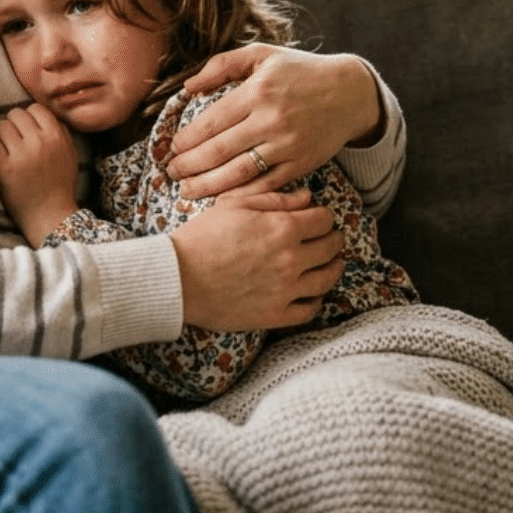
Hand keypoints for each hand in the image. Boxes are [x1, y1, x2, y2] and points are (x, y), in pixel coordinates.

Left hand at [0, 103, 82, 246]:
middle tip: (14, 140)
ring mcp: (21, 156)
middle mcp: (39, 143)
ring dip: (0, 136)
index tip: (26, 131)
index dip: (28, 118)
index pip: (34, 108)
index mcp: (56, 137)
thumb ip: (60, 131)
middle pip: (15, 114)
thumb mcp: (70, 154)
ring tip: (5, 149)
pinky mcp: (4, 170)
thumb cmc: (60, 185)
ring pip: (0, 126)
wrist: (51, 217)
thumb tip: (41, 112)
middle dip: (13, 125)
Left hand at [164, 45, 382, 199]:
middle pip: (219, 151)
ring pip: (239, 172)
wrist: (351, 92)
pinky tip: (223, 200)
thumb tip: (188, 87)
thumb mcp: (262, 54)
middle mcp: (271, 120)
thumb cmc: (300, 71)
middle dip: (189, 166)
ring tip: (187, 191)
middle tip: (171, 173)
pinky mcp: (302, 164)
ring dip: (208, 185)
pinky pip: (267, 185)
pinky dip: (243, 195)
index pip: (211, 122)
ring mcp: (287, 145)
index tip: (172, 148)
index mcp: (257, 92)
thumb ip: (222, 65)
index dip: (187, 140)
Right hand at [168, 187, 345, 330]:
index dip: (324, 217)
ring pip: (327, 279)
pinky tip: (314, 294)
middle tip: (330, 239)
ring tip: (332, 264)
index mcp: (284, 228)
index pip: (324, 220)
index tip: (320, 219)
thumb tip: (308, 198)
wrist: (178, 278)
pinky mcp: (275, 314)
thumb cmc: (202, 237)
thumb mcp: (235, 205)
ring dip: (334, 268)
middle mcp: (292, 259)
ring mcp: (286, 290)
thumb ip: (275, 200)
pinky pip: (309, 310)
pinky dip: (317, 301)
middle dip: (333, 240)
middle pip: (331, 248)